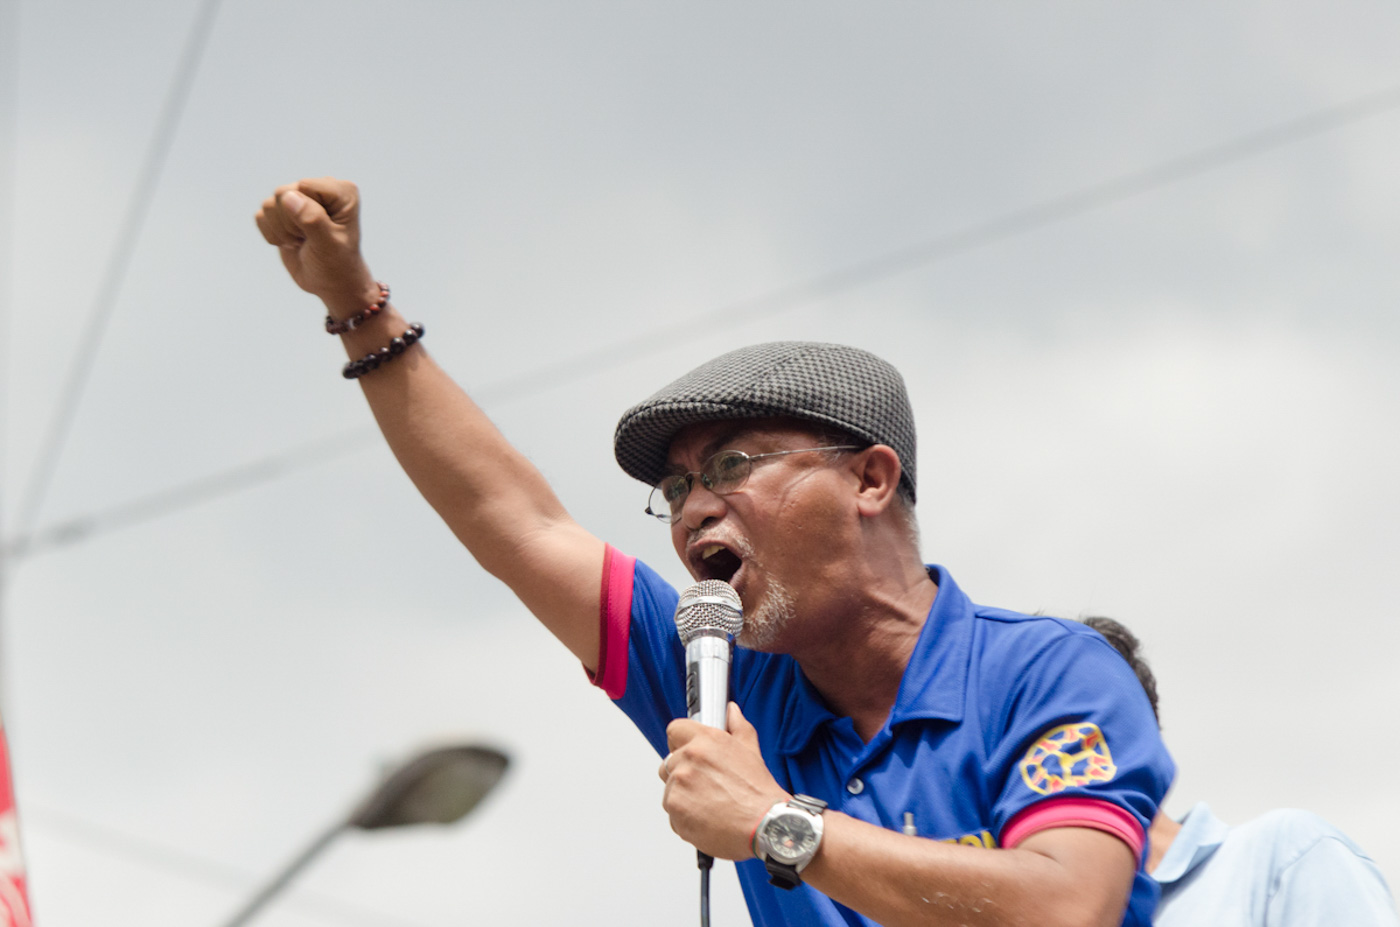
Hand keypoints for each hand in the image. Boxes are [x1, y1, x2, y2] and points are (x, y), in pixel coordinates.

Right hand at [254, 177, 377, 310]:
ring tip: (302, 241)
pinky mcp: (282, 211)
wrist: (330, 284)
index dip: (303, 212)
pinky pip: (261, 216)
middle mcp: (320, 189)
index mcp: (341, 191)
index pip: (303, 186)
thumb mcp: (328, 244)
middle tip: (308, 239)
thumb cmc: (337, 264)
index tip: (319, 233)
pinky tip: (291, 243)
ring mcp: (300, 198)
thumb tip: (288, 196)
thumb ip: (312, 219)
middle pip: (283, 193)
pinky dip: (272, 235)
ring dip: (282, 231)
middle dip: (290, 224)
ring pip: (269, 205)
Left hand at [658, 703, 788, 859]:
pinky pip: (671, 812)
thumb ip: (737, 727)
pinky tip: (706, 817)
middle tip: (705, 784)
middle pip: (669, 762)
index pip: (675, 730)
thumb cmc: (759, 794)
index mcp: (706, 741)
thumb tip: (731, 712)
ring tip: (709, 803)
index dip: (680, 741)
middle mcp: (689, 760)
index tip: (685, 749)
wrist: (764, 826)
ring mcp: (679, 785)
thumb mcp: (752, 752)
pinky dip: (684, 817)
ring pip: (670, 788)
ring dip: (683, 796)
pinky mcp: (675, 810)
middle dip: (683, 772)